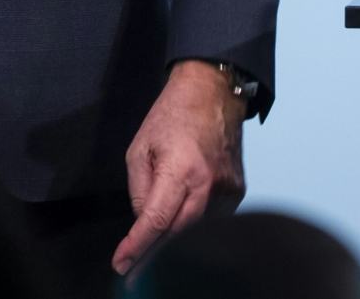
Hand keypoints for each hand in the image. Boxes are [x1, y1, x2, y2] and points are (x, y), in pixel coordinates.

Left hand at [111, 61, 246, 277]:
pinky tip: (184, 211)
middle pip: (179, 233)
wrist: (212, 93)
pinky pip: (212, 218)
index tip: (122, 264)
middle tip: (135, 266)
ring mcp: (227, 188)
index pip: (156, 220)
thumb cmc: (172, 115)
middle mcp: (207, 183)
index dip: (137, 246)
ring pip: (197, 229)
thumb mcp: (139, 148)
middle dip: (154, 252)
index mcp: (179, 169)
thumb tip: (144, 221)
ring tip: (157, 233)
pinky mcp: (237, 190)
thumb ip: (139, 189)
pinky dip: (195, 221)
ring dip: (175, 234)